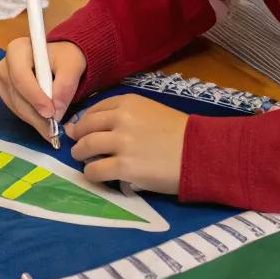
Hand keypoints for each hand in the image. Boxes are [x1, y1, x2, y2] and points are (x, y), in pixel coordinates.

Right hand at [0, 38, 86, 143]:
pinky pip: (16, 109)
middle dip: (35, 115)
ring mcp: (2, 80)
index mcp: (17, 50)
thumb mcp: (72, 65)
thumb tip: (56, 111)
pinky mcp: (5, 93)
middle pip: (16, 95)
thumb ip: (66, 85)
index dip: (35, 97)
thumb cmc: (65, 58)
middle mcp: (4, 65)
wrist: (59, 59)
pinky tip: (44, 122)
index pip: (21, 77)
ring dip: (34, 120)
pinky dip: (31, 118)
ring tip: (52, 129)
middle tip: (53, 130)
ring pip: (16, 105)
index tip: (51, 113)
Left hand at [65, 95, 187, 194]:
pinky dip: (92, 174)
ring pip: (85, 148)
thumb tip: (96, 129)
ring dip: (81, 156)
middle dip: (78, 139)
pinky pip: (94, 171)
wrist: (201, 152)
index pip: (94, 110)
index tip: (82, 131)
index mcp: (128, 103)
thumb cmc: (179, 133)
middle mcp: (121, 119)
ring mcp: (121, 143)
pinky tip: (98, 176)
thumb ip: (124, 116)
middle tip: (79, 149)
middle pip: (85, 127)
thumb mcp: (150, 112)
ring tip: (86, 163)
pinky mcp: (124, 167)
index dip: (84, 122)